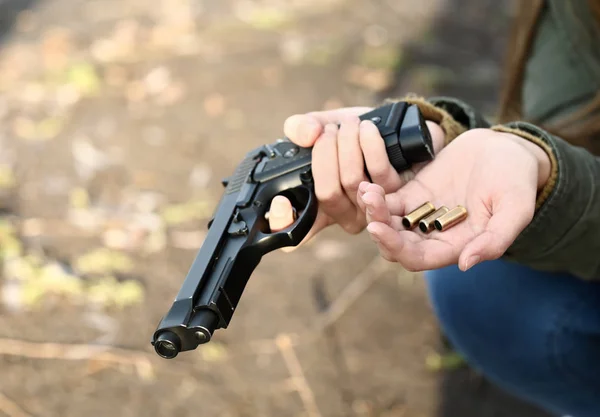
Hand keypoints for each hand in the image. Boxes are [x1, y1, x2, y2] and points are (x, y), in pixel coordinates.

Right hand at [268, 107, 445, 247]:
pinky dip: (370, 145)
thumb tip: (309, 134)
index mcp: (316, 208)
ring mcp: (369, 210)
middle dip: (325, 153)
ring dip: (348, 145)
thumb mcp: (316, 126)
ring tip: (349, 123)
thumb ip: (300, 128)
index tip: (281, 201)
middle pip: (327, 194)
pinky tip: (367, 128)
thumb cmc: (346, 135)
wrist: (389, 129)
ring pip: (353, 181)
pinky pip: (378, 171)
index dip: (282, 222)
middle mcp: (342, 215)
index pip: (291, 232)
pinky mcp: (396, 197)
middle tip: (329, 131)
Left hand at [359, 128, 550, 270]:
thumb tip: (465, 264)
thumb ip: (495, 239)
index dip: (395, 247)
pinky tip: (366, 184)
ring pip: (388, 223)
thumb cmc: (517, 181)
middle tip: (369, 202)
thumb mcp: (516, 210)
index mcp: (456, 246)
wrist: (509, 150)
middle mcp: (435, 236)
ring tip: (366, 190)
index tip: (377, 228)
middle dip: (379, 227)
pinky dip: (376, 197)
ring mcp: (423, 215)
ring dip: (373, 212)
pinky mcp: (415, 194)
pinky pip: (389, 201)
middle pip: (396, 243)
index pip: (418, 258)